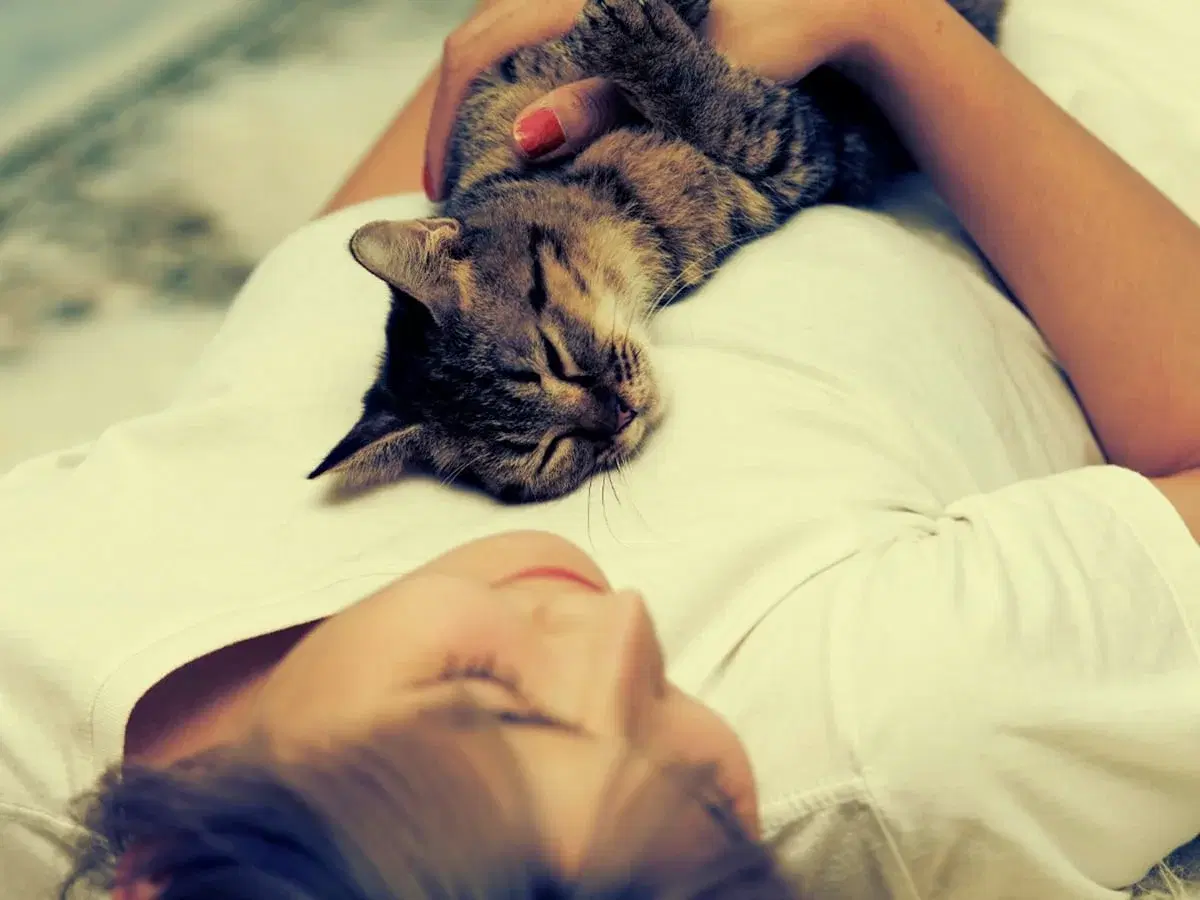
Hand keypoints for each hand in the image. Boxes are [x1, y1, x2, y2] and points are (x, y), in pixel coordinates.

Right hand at [423, 0, 881, 195]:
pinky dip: (524, 79)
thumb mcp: (687, 80)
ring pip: (509, 30)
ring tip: (481, 158)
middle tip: (451, 183)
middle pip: (482, 31)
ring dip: (487, 96)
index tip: (444, 191)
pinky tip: (530, 120)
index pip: (478, 45)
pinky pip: (547, 34)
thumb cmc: (778, 34)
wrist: (845, 2)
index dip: (448, 121)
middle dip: (455, 110)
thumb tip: (527, 137)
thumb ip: (603, 103)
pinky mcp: (622, 7)